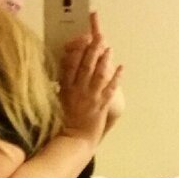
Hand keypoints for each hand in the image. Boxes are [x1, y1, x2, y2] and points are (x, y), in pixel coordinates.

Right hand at [58, 12, 122, 144]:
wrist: (73, 141)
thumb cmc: (64, 123)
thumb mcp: (57, 102)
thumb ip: (61, 87)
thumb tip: (61, 73)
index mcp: (65, 88)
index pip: (69, 64)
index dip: (75, 50)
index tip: (79, 38)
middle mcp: (77, 90)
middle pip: (84, 65)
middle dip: (92, 49)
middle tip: (98, 36)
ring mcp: (89, 97)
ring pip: (97, 74)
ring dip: (104, 60)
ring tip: (109, 48)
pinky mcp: (100, 105)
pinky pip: (110, 88)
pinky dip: (116, 77)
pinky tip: (121, 67)